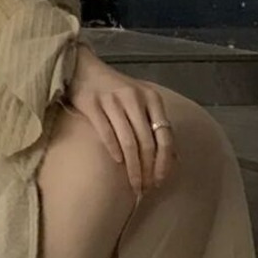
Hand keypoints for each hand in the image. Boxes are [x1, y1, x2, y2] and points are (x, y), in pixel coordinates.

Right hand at [64, 47, 176, 198]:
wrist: (83, 68)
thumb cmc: (115, 89)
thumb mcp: (140, 100)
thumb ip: (154, 123)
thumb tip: (173, 157)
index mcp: (152, 98)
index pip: (164, 135)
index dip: (164, 161)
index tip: (159, 180)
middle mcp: (134, 98)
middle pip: (147, 143)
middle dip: (147, 170)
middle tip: (144, 188)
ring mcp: (113, 101)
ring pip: (128, 142)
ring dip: (133, 168)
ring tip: (133, 185)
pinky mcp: (92, 104)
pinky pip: (106, 133)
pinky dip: (114, 151)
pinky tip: (117, 164)